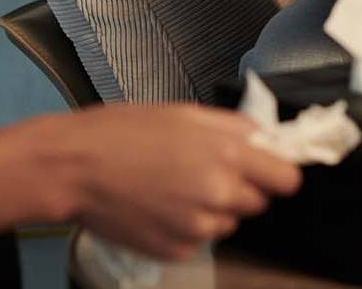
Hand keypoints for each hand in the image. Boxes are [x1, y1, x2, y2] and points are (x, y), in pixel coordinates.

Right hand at [58, 104, 301, 260]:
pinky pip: (198, 240)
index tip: (267, 168)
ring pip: (226, 222)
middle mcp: (217, 194)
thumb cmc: (120, 132)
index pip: (286, 179)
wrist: (74, 168)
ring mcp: (197, 227)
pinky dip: (185, 225)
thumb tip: (264, 137)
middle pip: (258, 202)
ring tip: (173, 185)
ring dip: (211, 208)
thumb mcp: (183, 112)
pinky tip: (159, 204)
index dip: (277, 171)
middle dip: (240, 187)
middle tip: (205, 170)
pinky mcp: (177, 250)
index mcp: (225, 153)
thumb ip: (232, 126)